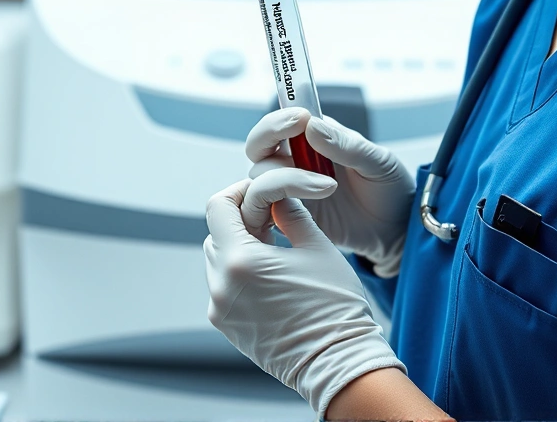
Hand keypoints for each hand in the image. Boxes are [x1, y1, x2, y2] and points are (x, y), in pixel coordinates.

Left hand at [205, 178, 404, 418]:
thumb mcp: (316, 247)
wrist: (340, 363)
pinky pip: (224, 289)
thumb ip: (289, 214)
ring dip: (239, 250)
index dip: (238, 192)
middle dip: (240, 222)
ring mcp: (221, 311)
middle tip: (273, 221)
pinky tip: (272, 279)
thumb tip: (277, 198)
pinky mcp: (228, 328)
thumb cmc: (335, 306)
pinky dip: (240, 276)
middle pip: (216, 234)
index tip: (260, 195)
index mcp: (240, 261)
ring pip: (218, 262)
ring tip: (275, 252)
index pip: (217, 207)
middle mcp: (221, 286)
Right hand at [245, 109, 415, 273]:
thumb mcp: (378, 162)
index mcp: (317, 138)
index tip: (300, 118)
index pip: (283, 119)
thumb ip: (347, 145)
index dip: (282, 116)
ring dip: (283, 177)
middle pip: (259, 143)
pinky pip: (266, 207)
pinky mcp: (290, 216)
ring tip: (328, 187)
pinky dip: (273, 204)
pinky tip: (304, 209)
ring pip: (260, 175)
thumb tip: (312, 126)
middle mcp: (297, 160)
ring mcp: (291, 188)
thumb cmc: (389, 189)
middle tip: (298, 147)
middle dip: (267, 137)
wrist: (396, 231)